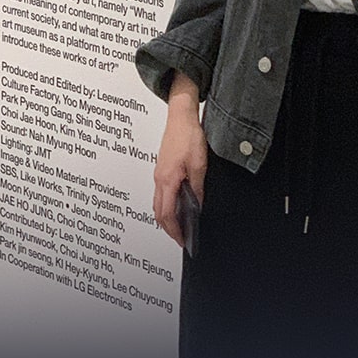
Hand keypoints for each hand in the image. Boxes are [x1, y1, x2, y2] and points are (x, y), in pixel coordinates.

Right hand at [153, 107, 207, 247]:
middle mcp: (159, 179)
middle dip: (168, 228)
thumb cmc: (188, 136)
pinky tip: (177, 205)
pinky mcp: (161, 169)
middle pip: (158, 212)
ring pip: (157, 203)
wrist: (180, 117)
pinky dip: (166, 204)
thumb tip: (197, 205)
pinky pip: (160, 193)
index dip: (175, 230)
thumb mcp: (199, 165)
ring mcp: (158, 174)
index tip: (183, 240)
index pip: (167, 214)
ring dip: (166, 217)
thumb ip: (197, 188)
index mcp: (167, 180)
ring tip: (180, 225)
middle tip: (181, 237)